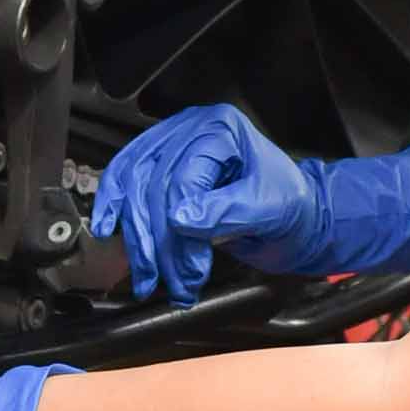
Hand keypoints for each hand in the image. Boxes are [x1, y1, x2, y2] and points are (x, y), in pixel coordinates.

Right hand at [89, 104, 409, 305]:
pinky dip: (116, 207)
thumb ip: (226, 212)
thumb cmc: (293, 207)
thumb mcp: (270, 210)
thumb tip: (179, 219)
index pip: (181, 178)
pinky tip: (110, 229)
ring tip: (150, 277)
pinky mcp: (163, 165)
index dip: (180, 229)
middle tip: (171, 282)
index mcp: (221, 129)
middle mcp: (192, 129)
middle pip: (151, 184)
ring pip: (133, 185)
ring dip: (136, 237)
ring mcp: (175, 144)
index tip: (191, 270)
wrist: (299, 217)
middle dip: (157, 242)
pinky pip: (127, 180)